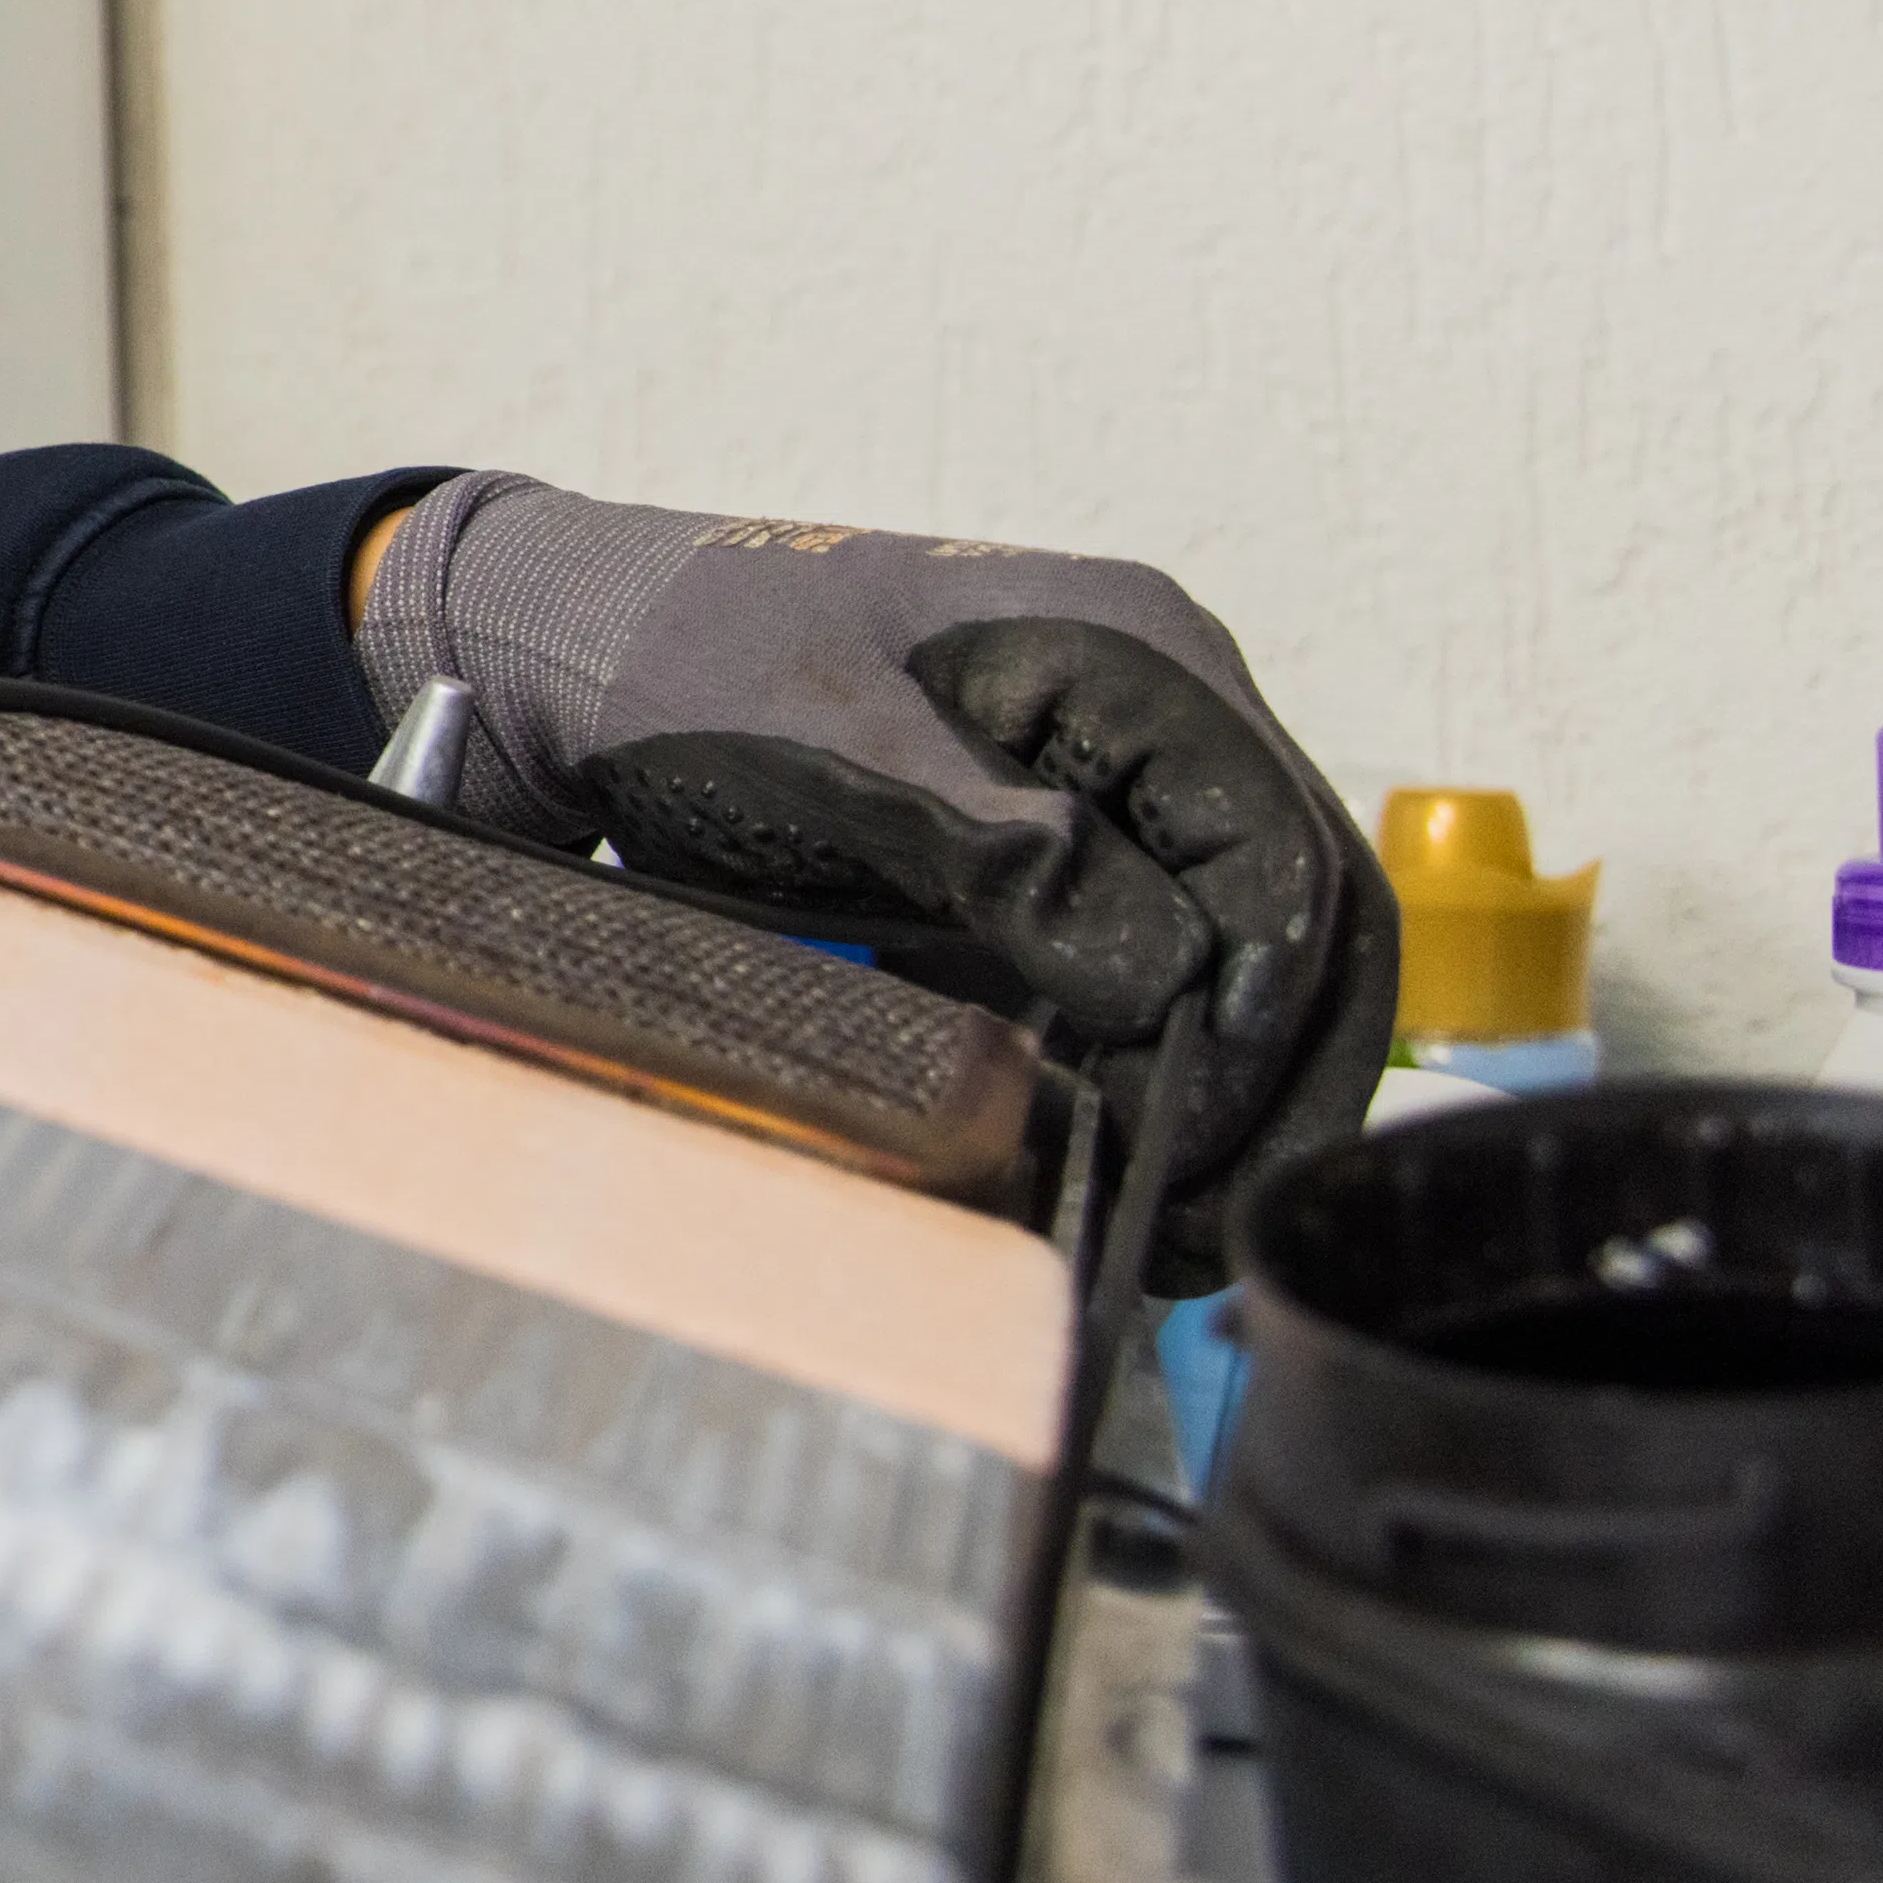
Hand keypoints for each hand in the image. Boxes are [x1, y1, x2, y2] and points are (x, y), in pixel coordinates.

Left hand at [366, 480, 1389, 1292]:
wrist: (580, 653)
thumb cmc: (694, 662)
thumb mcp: (837, 742)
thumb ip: (1004, 846)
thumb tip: (1167, 974)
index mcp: (1139, 657)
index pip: (1283, 855)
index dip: (1268, 1010)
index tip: (1200, 1137)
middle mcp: (1162, 721)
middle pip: (1302, 920)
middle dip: (1276, 1080)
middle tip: (1208, 1225)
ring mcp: (1120, 795)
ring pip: (1248, 964)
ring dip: (1232, 1098)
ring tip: (1178, 1228)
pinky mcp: (1062, 869)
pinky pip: (1157, 980)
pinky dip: (1158, 1077)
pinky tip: (1131, 1170)